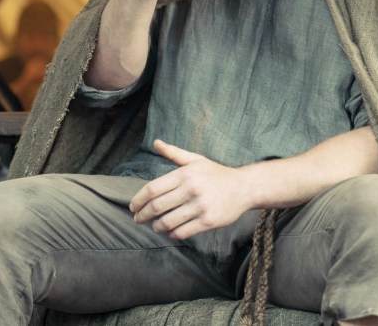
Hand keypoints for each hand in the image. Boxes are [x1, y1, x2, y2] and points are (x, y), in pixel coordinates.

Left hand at [129, 139, 253, 239]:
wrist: (244, 187)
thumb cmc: (217, 174)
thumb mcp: (196, 160)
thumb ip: (174, 153)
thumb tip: (156, 142)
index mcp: (186, 173)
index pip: (153, 189)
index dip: (138, 200)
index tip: (133, 207)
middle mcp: (192, 189)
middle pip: (157, 206)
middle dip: (143, 215)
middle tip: (138, 219)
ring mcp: (201, 206)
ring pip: (168, 222)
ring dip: (156, 226)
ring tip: (155, 226)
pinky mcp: (208, 221)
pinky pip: (182, 232)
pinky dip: (172, 234)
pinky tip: (170, 231)